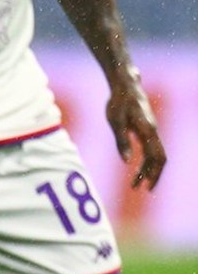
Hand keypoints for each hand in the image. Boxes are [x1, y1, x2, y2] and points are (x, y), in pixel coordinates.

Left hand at [106, 69, 165, 190]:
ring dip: (147, 170)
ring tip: (135, 183)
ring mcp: (151, 131)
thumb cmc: (118, 101)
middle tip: (139, 188)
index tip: (146, 187)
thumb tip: (126, 162)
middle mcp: (153, 132)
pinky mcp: (147, 129)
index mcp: (148, 131)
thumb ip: (121, 140)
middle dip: (152, 176)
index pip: (157, 158)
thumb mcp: (115, 121)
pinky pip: (150, 149)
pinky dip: (145, 161)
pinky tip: (136, 168)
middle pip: (159, 159)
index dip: (154, 174)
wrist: (125, 85)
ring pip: (155, 155)